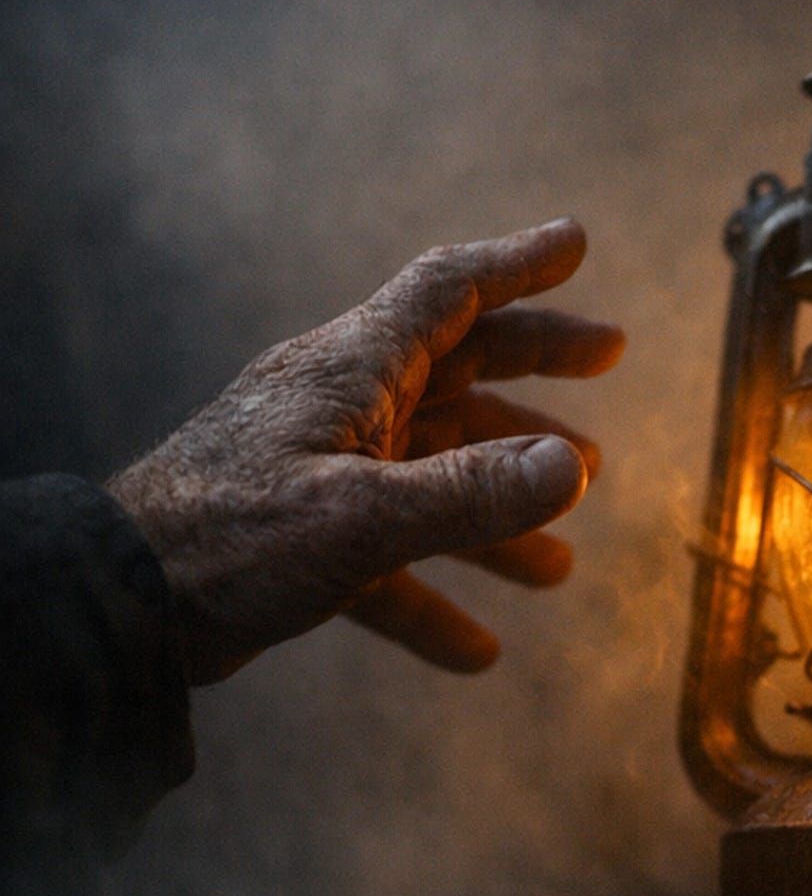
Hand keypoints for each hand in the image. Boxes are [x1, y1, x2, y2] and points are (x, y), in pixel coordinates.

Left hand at [110, 220, 622, 683]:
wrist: (121, 605)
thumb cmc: (227, 541)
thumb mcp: (360, 518)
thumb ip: (469, 495)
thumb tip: (569, 468)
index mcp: (351, 371)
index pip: (447, 291)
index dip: (517, 265)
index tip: (575, 245)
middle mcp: (341, 406)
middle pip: (457, 366)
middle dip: (536, 366)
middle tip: (607, 358)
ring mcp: (321, 471)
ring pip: (432, 471)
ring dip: (500, 504)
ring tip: (560, 553)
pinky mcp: (301, 538)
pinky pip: (388, 560)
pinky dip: (434, 598)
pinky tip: (478, 650)